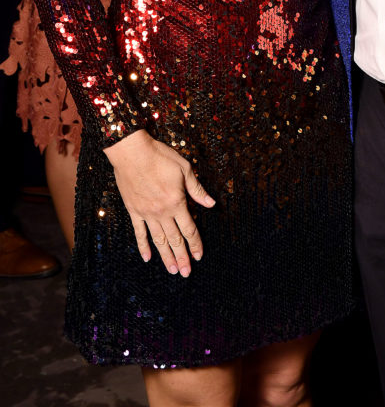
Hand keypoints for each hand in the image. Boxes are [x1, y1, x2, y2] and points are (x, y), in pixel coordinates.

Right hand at [104, 129, 214, 275]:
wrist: (132, 152)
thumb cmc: (160, 157)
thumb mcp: (184, 169)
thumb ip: (197, 190)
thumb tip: (211, 204)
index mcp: (177, 202)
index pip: (189, 229)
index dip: (195, 244)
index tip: (199, 256)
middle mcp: (162, 212)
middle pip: (174, 239)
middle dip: (182, 257)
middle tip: (186, 273)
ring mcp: (146, 213)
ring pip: (158, 240)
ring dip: (166, 256)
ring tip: (172, 270)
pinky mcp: (133, 211)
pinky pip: (139, 232)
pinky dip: (143, 246)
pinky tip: (147, 258)